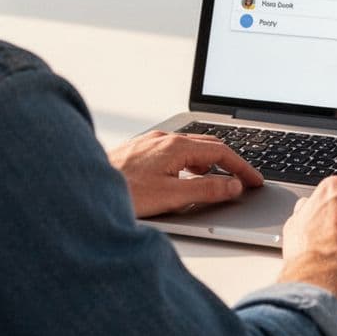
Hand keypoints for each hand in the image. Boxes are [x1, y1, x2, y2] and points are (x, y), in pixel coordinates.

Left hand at [108, 131, 263, 217]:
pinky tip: (185, 177)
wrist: (83, 189)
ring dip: (209, 162)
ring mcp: (150, 142)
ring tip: (219, 180)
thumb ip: (206, 191)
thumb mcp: (172, 196)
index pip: (220, 151)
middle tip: (244, 179)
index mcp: (176, 146)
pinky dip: (190, 163)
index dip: (241, 167)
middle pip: (207, 146)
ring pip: (189, 148)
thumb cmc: (122, 193)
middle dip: (229, 163)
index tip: (254, 180)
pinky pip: (174, 152)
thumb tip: (232, 186)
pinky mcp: (140, 150)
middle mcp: (164, 139)